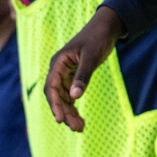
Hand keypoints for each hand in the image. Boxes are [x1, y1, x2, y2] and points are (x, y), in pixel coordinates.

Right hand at [44, 8, 124, 131]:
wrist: (105, 28)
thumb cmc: (97, 38)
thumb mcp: (91, 57)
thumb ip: (83, 76)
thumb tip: (75, 97)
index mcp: (58, 63)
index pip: (51, 87)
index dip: (54, 104)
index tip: (60, 119)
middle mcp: (58, 69)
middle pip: (56, 96)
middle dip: (65, 112)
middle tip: (77, 127)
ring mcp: (65, 74)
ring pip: (63, 98)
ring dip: (69, 112)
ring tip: (80, 128)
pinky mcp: (73, 76)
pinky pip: (70, 95)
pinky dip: (73, 106)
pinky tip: (79, 118)